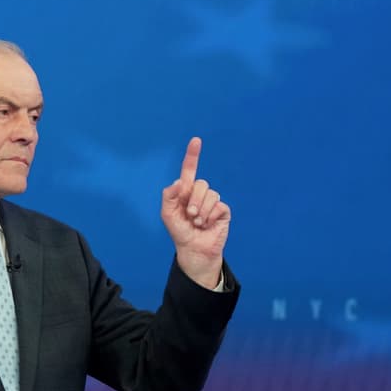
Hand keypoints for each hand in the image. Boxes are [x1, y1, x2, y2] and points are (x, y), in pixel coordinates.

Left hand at [160, 137, 230, 288]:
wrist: (194, 250)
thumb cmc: (179, 232)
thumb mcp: (167, 214)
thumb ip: (169, 196)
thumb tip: (180, 182)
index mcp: (185, 191)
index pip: (189, 170)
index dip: (193, 155)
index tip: (196, 140)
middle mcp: (199, 194)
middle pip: (201, 184)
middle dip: (194, 200)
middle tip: (190, 215)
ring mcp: (212, 202)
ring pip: (211, 194)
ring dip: (202, 211)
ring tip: (198, 222)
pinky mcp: (222, 211)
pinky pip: (219, 205)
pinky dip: (211, 216)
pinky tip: (208, 224)